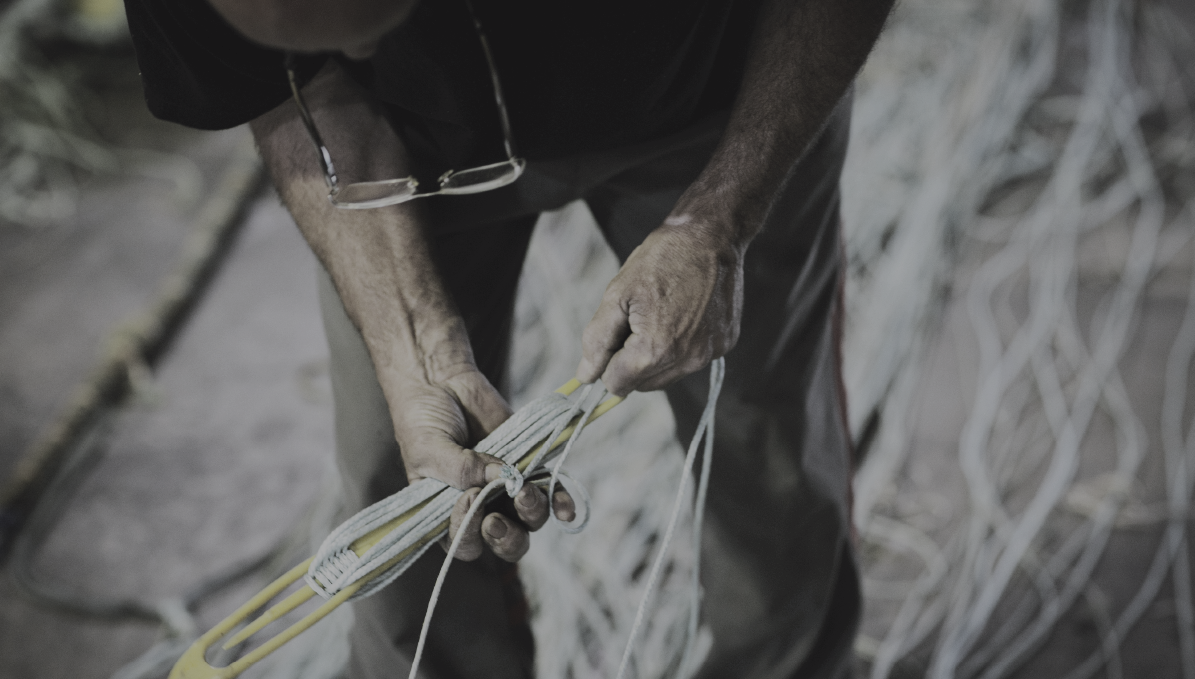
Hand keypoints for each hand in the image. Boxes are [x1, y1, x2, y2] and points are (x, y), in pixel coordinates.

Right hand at [388, 367, 573, 561]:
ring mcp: (506, 489)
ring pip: (530, 520)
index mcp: (447, 514)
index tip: (470, 499)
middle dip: (507, 537)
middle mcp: (480, 508)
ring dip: (532, 512)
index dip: (470, 532)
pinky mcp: (527, 465)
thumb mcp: (430, 450)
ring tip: (524, 490)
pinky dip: (560, 500)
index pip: (464, 543)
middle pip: (504, 541)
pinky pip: (550, 491)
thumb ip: (461, 470)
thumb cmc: (424, 421)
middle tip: (498, 518)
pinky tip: (564, 505)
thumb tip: (503, 478)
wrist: (441, 382)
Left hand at [576, 218, 743, 395]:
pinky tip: (684, 314)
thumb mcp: (617, 295)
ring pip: (667, 375)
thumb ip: (597, 341)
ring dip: (657, 355)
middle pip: (642, 384)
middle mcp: (687, 361)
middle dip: (632, 360)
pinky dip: (682, 345)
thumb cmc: (661, 260)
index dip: (608, 361)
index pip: (616, 384)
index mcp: (655, 351)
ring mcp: (710, 354)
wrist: (709, 236)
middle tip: (638, 319)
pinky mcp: (724, 344)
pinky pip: (691, 359)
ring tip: (662, 314)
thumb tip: (586, 376)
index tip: (616, 334)